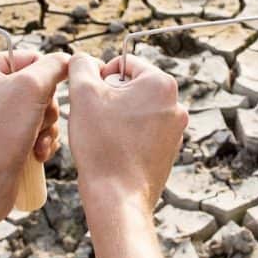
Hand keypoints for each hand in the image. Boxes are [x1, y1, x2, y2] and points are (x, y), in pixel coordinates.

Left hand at [0, 50, 68, 209]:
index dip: (47, 75)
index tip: (48, 93)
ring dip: (47, 126)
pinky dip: (43, 141)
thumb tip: (68, 60)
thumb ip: (54, 65)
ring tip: (36, 140)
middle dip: (47, 107)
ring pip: (43, 110)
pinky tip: (37, 153)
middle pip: (40, 85)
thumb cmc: (0, 133)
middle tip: (36, 120)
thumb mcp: (31, 87)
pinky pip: (39, 130)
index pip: (32, 57)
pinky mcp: (7, 138)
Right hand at [67, 53, 188, 212]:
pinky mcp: (169, 151)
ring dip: (117, 117)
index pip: (125, 63)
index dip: (100, 77)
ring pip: (136, 110)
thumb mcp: (83, 94)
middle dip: (110, 98)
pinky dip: (126, 137)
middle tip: (95, 118)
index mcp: (161, 84)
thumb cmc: (102, 145)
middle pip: (132, 87)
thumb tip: (85, 59)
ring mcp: (176, 131)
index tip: (91, 99)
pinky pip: (142, 133)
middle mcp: (176, 105)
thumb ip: (81, 65)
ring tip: (104, 137)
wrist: (117, 198)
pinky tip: (114, 152)